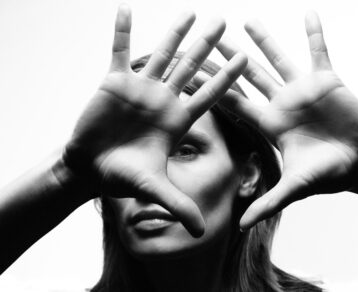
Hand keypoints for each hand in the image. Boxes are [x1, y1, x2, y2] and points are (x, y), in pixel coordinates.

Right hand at [63, 5, 246, 236]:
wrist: (92, 167)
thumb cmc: (122, 176)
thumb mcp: (152, 188)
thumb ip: (178, 204)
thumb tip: (201, 231)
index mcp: (176, 121)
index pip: (207, 95)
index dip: (226, 78)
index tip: (244, 59)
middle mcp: (163, 100)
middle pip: (190, 67)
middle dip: (207, 45)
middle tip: (224, 22)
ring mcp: (140, 88)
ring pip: (161, 54)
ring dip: (174, 33)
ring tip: (190, 12)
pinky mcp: (114, 82)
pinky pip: (118, 50)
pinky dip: (121, 29)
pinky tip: (125, 7)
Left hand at [215, 11, 357, 229]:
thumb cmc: (329, 174)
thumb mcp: (296, 187)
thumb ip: (268, 203)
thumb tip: (240, 227)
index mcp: (270, 123)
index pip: (235, 103)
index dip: (213, 91)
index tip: (193, 77)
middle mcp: (281, 103)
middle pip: (249, 76)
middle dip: (229, 58)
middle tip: (207, 39)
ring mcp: (303, 89)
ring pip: (278, 58)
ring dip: (263, 40)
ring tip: (246, 20)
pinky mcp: (328, 80)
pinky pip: (319, 50)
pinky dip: (315, 32)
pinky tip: (308, 13)